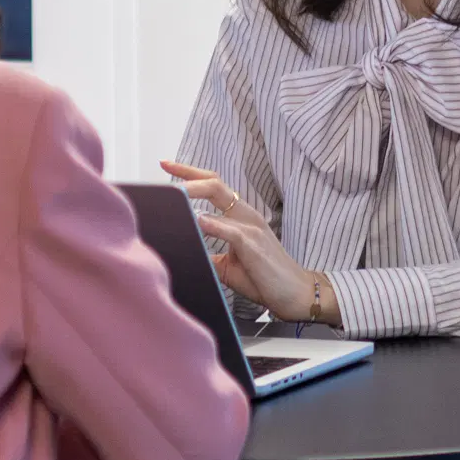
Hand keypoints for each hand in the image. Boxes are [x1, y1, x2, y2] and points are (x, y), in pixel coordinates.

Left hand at [162, 160, 324, 325]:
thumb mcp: (227, 264)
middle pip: (214, 183)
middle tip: (165, 171)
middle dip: (187, 175)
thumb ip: (206, 252)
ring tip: (171, 194)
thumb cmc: (263, 278)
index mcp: (240, 216)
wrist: (295, 294)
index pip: (213, 185)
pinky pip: (230, 229)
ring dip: (192, 194)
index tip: (167, 165)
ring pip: (219, 197)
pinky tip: (196, 220)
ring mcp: (251, 227)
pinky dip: (212, 224)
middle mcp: (246, 215)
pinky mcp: (254, 244)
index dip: (190, 173)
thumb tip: (179, 250)